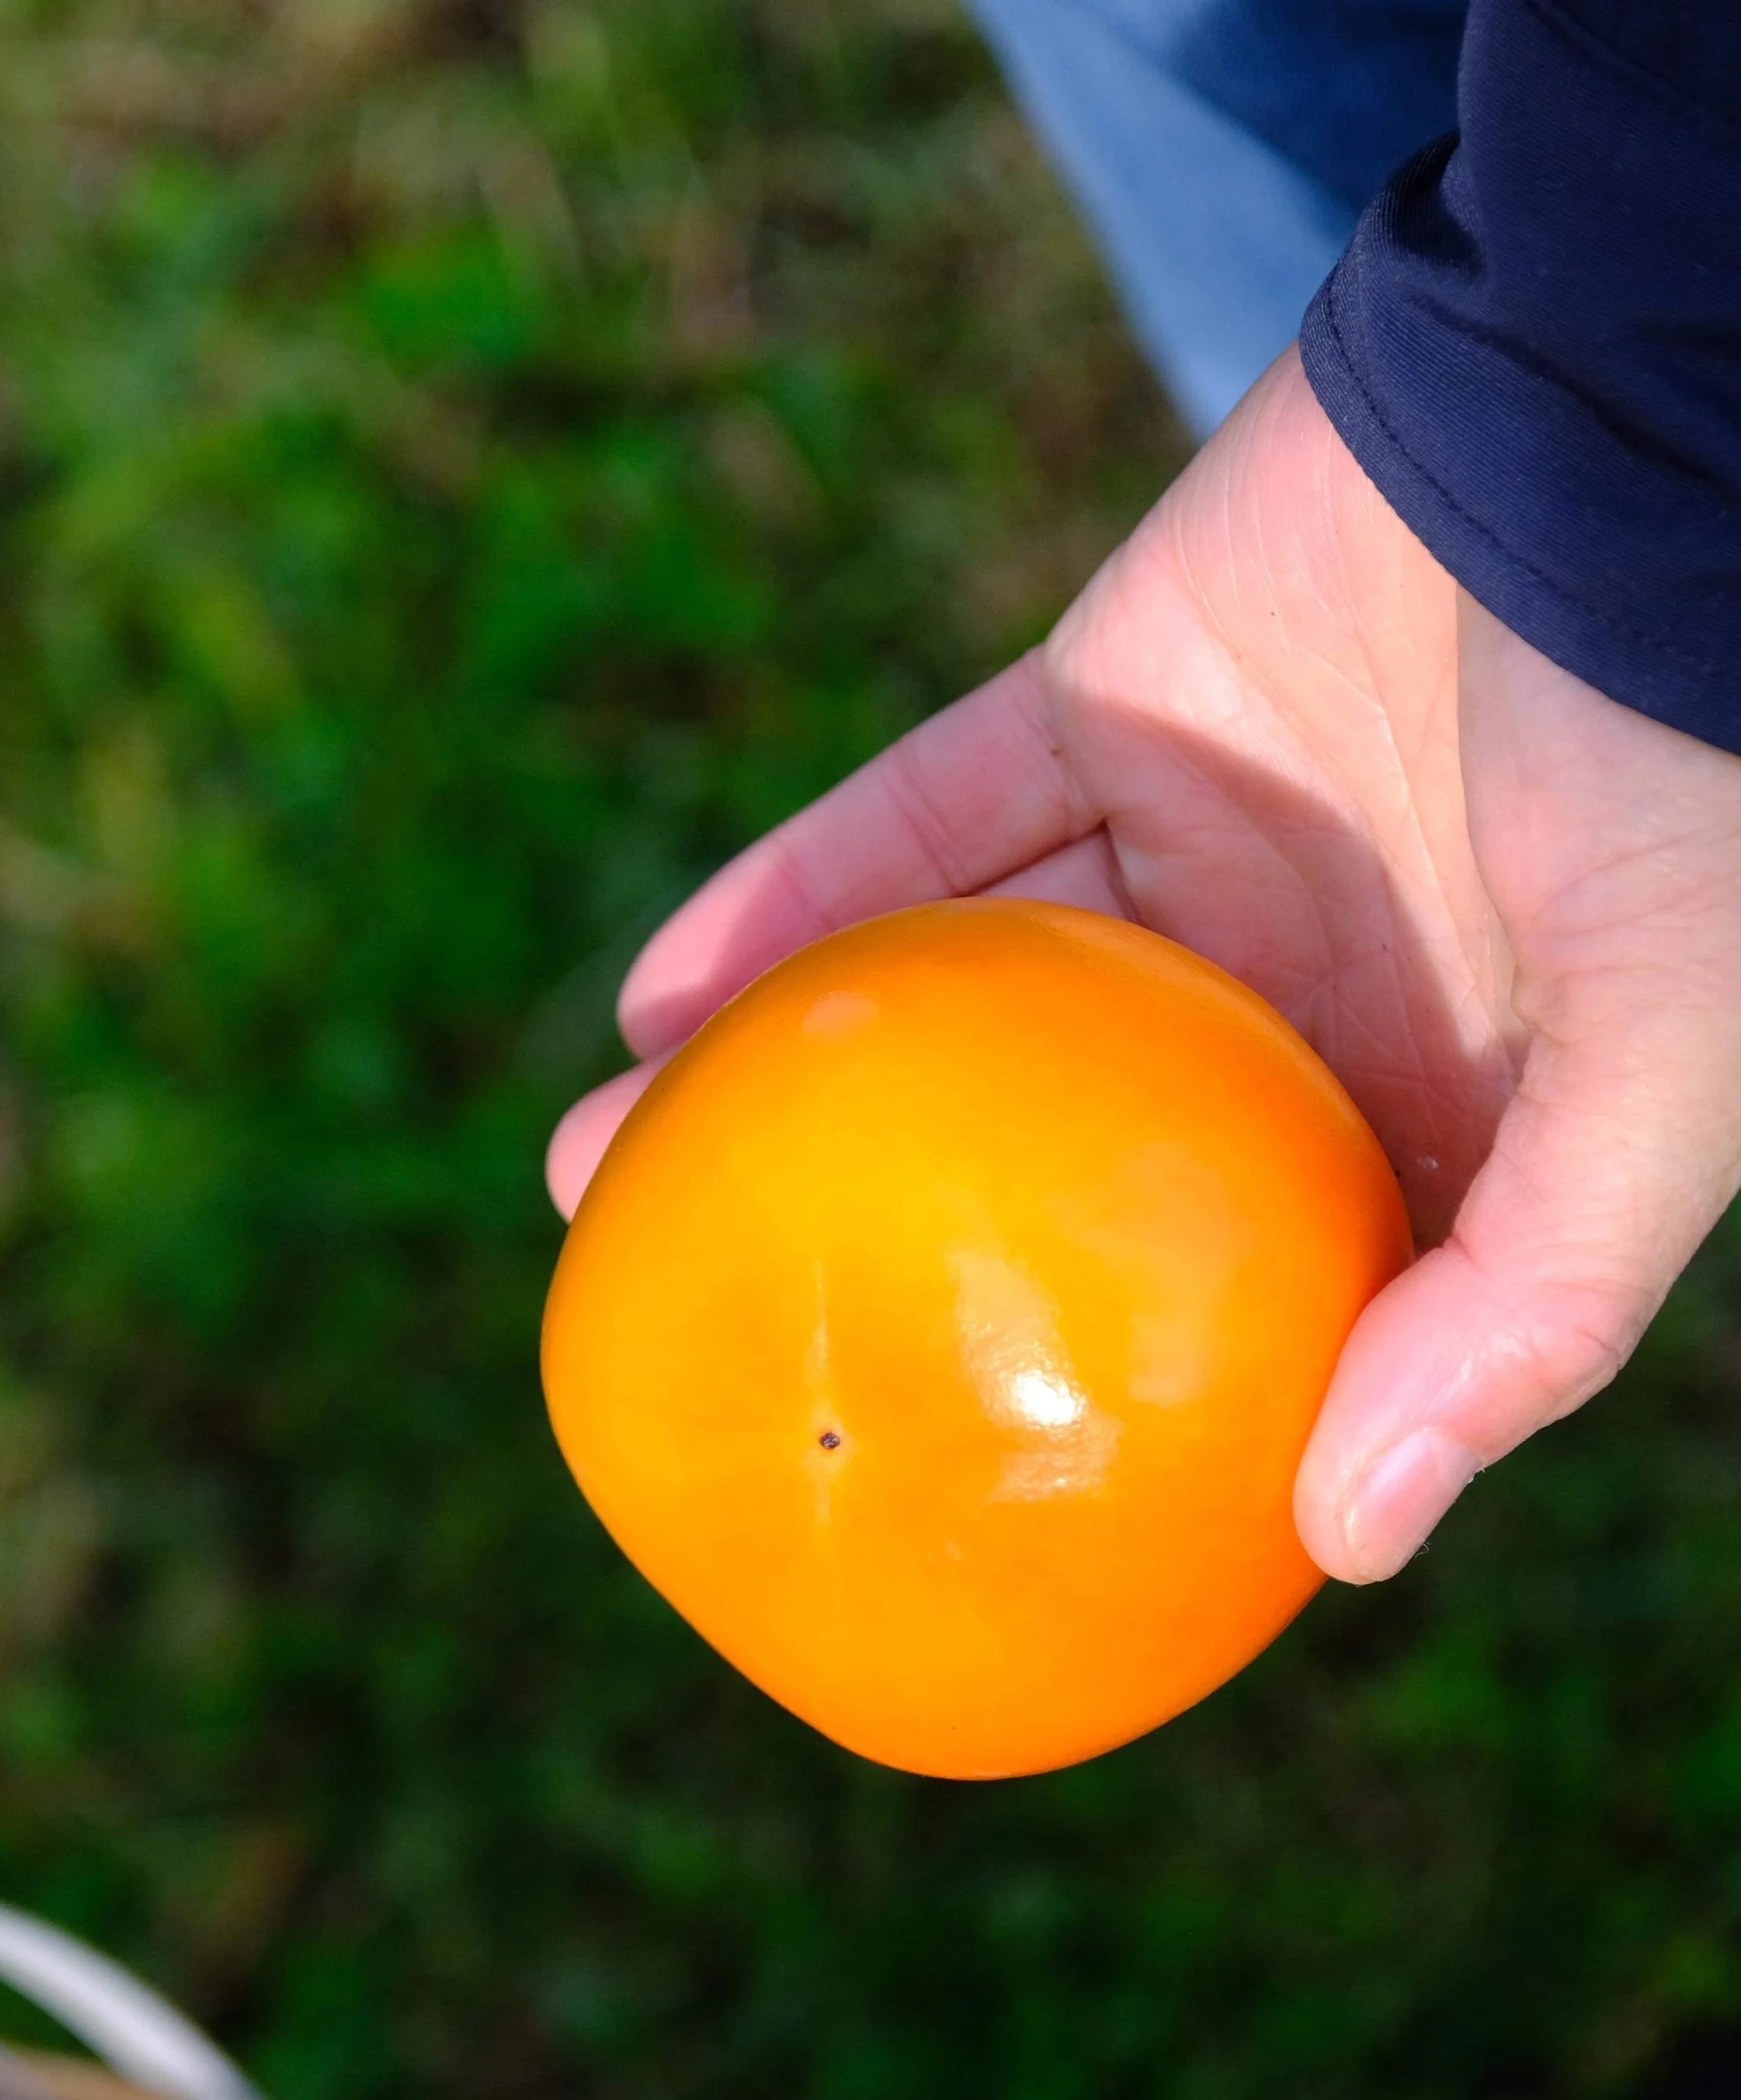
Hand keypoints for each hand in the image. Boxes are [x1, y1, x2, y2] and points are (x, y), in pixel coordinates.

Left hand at [549, 353, 1740, 1581]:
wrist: (1640, 416)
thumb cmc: (1693, 759)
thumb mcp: (1667, 1066)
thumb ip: (1527, 1301)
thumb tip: (1350, 1544)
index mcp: (1428, 1117)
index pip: (1246, 1308)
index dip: (1113, 1411)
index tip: (963, 1514)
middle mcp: (1296, 1008)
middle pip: (1048, 1171)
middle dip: (889, 1261)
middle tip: (721, 1355)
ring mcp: (1192, 858)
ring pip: (955, 1000)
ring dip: (783, 1083)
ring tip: (608, 1179)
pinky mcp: (1109, 709)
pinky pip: (919, 822)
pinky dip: (793, 902)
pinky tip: (657, 1003)